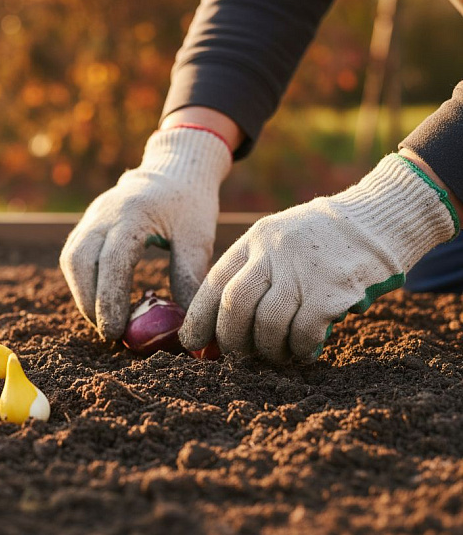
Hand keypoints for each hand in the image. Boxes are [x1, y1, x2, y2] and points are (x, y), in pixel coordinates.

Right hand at [60, 127, 231, 339]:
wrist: (173, 170)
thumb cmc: (190, 203)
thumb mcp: (198, 236)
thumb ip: (188, 275)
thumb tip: (184, 324)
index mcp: (134, 213)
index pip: (112, 261)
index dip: (109, 299)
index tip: (116, 331)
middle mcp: (104, 213)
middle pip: (79, 261)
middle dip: (88, 302)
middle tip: (109, 332)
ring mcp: (91, 216)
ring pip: (71, 259)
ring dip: (82, 295)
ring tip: (104, 320)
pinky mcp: (87, 224)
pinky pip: (74, 255)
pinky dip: (83, 282)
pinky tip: (100, 300)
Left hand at [180, 154, 458, 362]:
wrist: (382, 217)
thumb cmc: (325, 239)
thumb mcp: (281, 238)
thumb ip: (253, 269)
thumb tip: (222, 322)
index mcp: (256, 238)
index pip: (214, 281)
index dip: (199, 318)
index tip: (191, 342)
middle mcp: (274, 251)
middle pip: (234, 304)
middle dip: (230, 339)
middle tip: (237, 356)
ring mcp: (304, 269)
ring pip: (267, 323)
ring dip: (268, 350)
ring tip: (276, 356)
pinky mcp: (333, 290)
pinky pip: (303, 332)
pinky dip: (299, 350)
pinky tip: (304, 351)